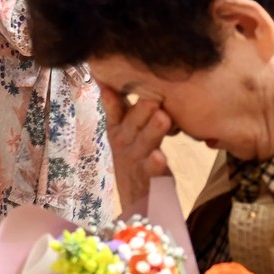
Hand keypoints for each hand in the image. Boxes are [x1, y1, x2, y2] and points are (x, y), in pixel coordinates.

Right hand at [99, 84, 171, 207]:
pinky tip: (160, 158)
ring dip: (152, 131)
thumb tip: (111, 75)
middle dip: (141, 110)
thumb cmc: (135, 153)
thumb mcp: (124, 128)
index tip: (116, 78)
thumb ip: (120, 104)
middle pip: (132, 123)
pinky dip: (155, 165)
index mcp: (117, 127)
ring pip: (144, 143)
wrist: (138, 198)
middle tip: (153, 96)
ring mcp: (135, 160)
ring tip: (162, 118)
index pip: (114, 107)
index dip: (114, 94)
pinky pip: (152, 171)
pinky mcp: (150, 178)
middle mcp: (123, 142)